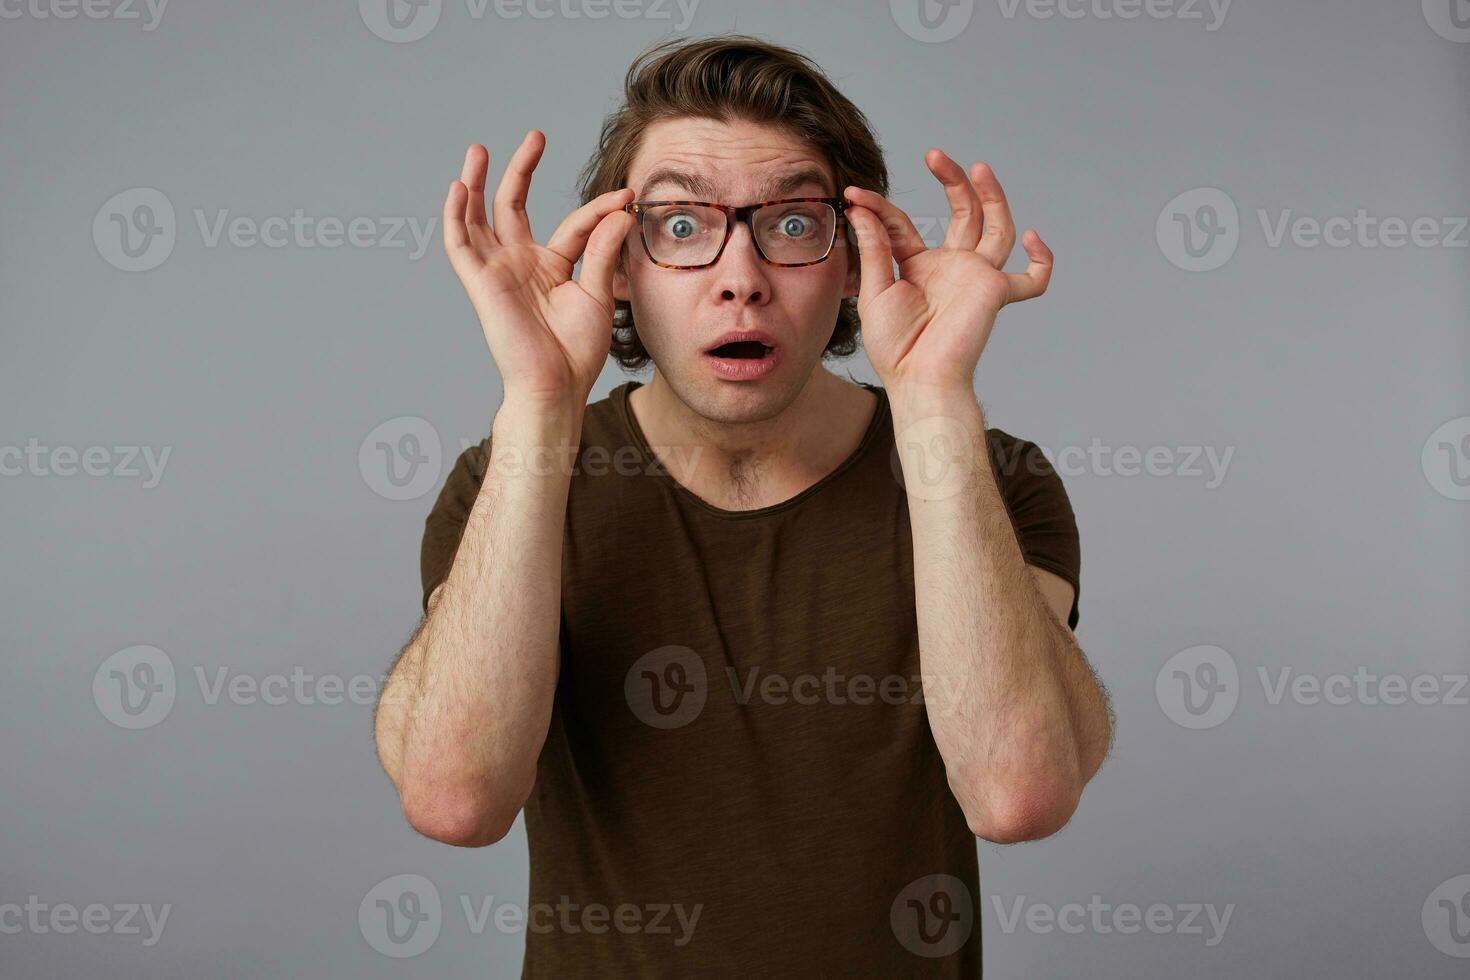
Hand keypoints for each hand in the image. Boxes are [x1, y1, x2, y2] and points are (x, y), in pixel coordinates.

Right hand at [443, 131, 634, 407]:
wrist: (555, 384)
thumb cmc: (576, 351)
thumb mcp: (598, 294)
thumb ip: (604, 251)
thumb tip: (620, 211)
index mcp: (552, 267)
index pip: (575, 224)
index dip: (600, 209)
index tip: (627, 195)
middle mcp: (521, 263)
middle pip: (514, 207)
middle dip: (521, 170)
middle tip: (535, 136)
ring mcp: (499, 271)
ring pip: (479, 218)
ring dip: (477, 183)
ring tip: (478, 149)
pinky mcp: (481, 283)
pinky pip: (460, 245)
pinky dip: (455, 216)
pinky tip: (459, 187)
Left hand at [843, 151, 1052, 398]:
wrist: (917, 378)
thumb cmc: (894, 347)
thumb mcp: (874, 290)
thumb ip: (873, 248)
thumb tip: (861, 208)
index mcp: (919, 267)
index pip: (903, 224)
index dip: (879, 207)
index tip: (855, 195)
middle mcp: (951, 267)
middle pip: (963, 214)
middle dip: (951, 183)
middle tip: (935, 156)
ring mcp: (976, 278)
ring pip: (995, 229)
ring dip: (991, 197)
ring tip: (976, 167)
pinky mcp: (995, 293)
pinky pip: (1032, 281)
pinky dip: (1041, 262)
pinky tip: (1032, 238)